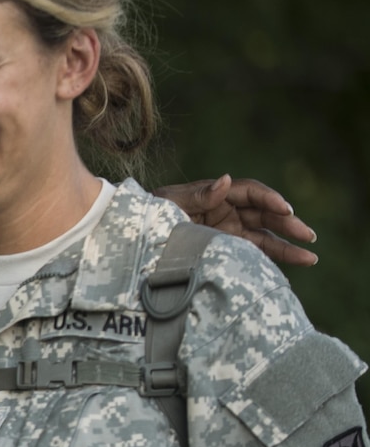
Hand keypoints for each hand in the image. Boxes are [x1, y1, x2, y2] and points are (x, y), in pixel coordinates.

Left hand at [153, 174, 318, 266]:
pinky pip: (252, 252)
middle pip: (264, 214)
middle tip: (308, 236)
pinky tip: (289, 266)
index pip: (251, 193)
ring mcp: (228, 230)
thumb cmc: (151, 213)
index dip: (269, 200)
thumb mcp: (170, 202)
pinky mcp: (225, 248)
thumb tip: (226, 180)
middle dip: (287, 224)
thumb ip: (199, 195)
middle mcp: (227, 210)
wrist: (135, 238)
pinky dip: (270, 259)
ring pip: (264, 236)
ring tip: (311, 257)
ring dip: (286, 245)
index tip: (285, 209)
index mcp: (217, 194)